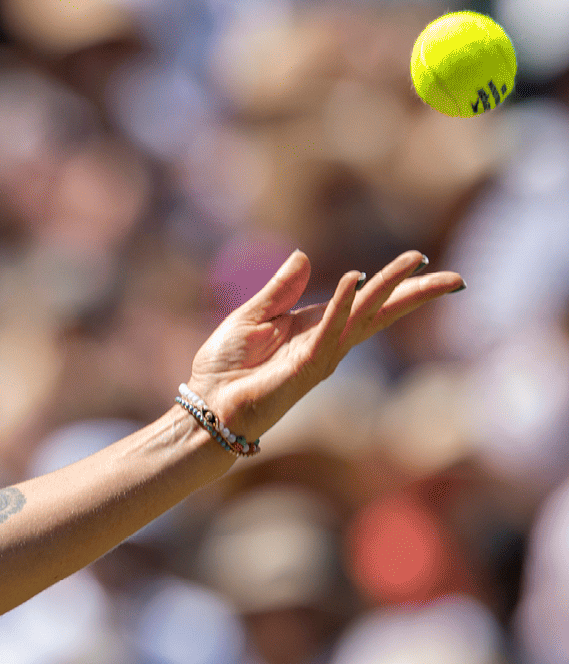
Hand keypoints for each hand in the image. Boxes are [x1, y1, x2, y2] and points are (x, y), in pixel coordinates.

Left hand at [186, 249, 464, 440]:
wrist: (207, 406)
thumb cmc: (225, 368)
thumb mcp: (251, 316)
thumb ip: (280, 290)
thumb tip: (303, 256)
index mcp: (316, 327)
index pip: (365, 303)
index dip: (395, 284)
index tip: (422, 261)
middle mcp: (326, 343)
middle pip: (380, 313)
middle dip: (416, 294)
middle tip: (456, 277)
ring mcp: (319, 357)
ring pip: (363, 318)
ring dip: (387, 290)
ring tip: (415, 265)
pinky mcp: (303, 368)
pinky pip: (327, 332)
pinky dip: (342, 306)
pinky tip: (355, 280)